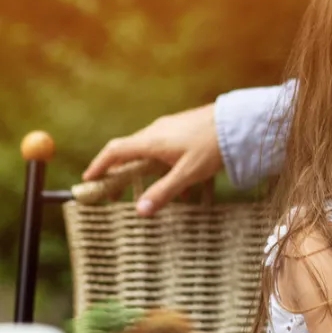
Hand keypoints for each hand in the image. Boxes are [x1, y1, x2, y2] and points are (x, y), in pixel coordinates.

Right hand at [82, 104, 222, 216]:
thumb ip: (163, 191)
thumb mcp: (188, 173)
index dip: (99, 165)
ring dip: (146, 170)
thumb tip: (139, 212)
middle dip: (121, 172)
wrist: (241, 120)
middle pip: (129, 151)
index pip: (115, 151)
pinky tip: (183, 183)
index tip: (89, 179)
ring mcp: (172, 127)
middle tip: (115, 192)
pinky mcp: (186, 127)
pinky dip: (165, 165)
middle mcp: (157, 130)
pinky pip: (167, 147)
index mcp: (151, 140)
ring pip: (150, 150)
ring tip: (152, 192)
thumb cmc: (214, 146)